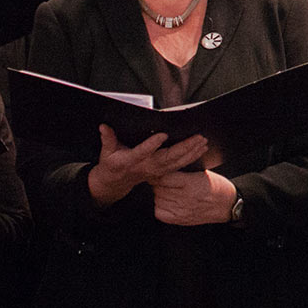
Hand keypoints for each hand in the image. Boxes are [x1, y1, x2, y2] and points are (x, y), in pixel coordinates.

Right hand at [86, 127, 209, 206]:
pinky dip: (192, 157)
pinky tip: (202, 148)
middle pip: (167, 158)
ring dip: (192, 152)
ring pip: (177, 162)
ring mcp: (156, 170)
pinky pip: (179, 165)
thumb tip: (104, 126)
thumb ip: (107, 138)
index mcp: (130, 160)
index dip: (152, 144)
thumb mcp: (106, 151)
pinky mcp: (163, 172)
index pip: (142, 152)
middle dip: (184, 147)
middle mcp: (146, 166)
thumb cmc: (112, 163)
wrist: (116, 182)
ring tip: (203, 141)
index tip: (162, 134)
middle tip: (198, 136)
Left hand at [151, 168, 238, 226]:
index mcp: (191, 183)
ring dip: (161, 194)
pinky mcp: (179, 219)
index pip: (164, 178)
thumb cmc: (216, 186)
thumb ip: (183, 172)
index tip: (163, 172)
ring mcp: (181, 210)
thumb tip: (165, 170)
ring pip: (158, 199)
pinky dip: (160, 206)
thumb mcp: (203, 172)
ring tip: (170, 191)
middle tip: (168, 182)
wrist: (227, 205)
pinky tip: (168, 202)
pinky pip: (159, 212)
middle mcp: (185, 198)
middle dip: (160, 183)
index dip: (161, 173)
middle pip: (159, 188)